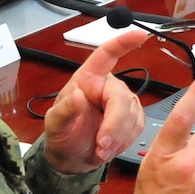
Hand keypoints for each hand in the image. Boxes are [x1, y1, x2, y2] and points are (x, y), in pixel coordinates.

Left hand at [42, 29, 149, 172]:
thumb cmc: (62, 136)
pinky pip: (138, 127)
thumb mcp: (55, 125)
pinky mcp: (133, 118)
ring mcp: (124, 102)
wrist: (74, 159)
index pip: (106, 55)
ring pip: (133, 116)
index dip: (123, 43)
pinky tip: (110, 147)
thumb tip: (78, 95)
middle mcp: (108, 87)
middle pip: (122, 99)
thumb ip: (64, 111)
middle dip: (114, 125)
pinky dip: (125, 141)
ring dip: (117, 137)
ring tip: (100, 149)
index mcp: (88, 79)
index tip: (140, 34)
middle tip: (102, 146)